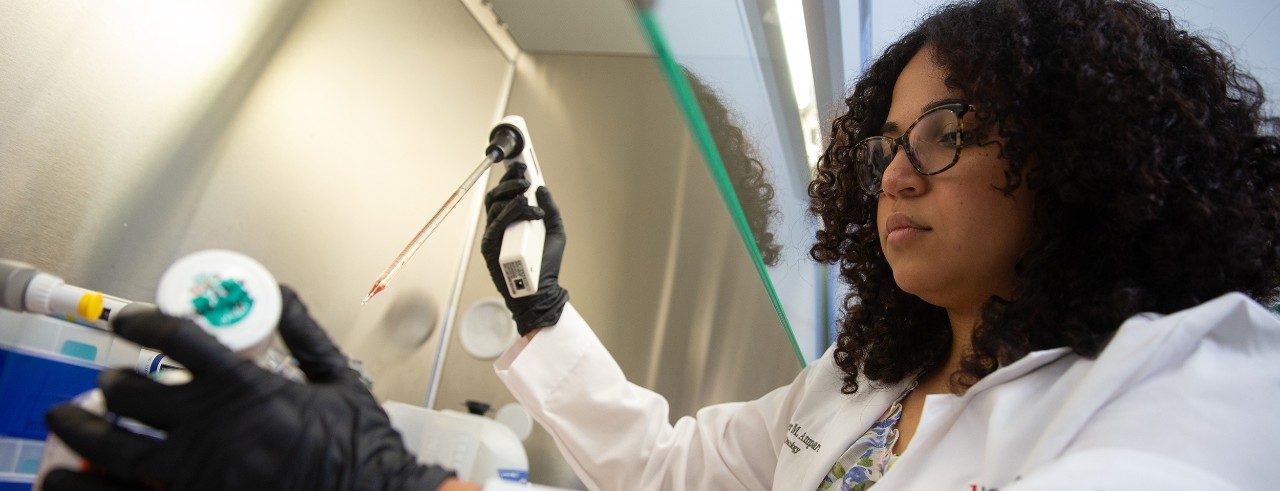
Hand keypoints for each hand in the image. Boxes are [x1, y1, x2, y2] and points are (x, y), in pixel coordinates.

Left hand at [42, 286, 454, 490]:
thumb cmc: (362, 449)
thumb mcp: (339, 380)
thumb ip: (304, 334)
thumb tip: (281, 294)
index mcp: (249, 389)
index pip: (178, 339)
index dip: (142, 322)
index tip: (129, 320)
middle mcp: (216, 430)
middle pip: (134, 392)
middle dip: (113, 380)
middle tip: (110, 378)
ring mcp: (200, 473)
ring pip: (116, 446)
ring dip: (86, 426)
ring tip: (75, 418)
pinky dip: (96, 481)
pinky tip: (80, 474)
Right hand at [480, 164, 568, 335]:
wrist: (541, 291)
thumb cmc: (546, 265)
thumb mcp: (555, 232)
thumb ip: (551, 211)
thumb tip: (543, 189)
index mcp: (512, 222)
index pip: (506, 195)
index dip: (510, 178)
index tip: (521, 164)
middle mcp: (500, 227)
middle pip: (496, 196)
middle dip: (509, 180)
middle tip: (524, 174)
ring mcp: (494, 236)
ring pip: (494, 205)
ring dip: (511, 193)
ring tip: (527, 189)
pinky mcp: (490, 247)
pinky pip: (497, 223)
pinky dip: (511, 211)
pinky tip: (525, 207)